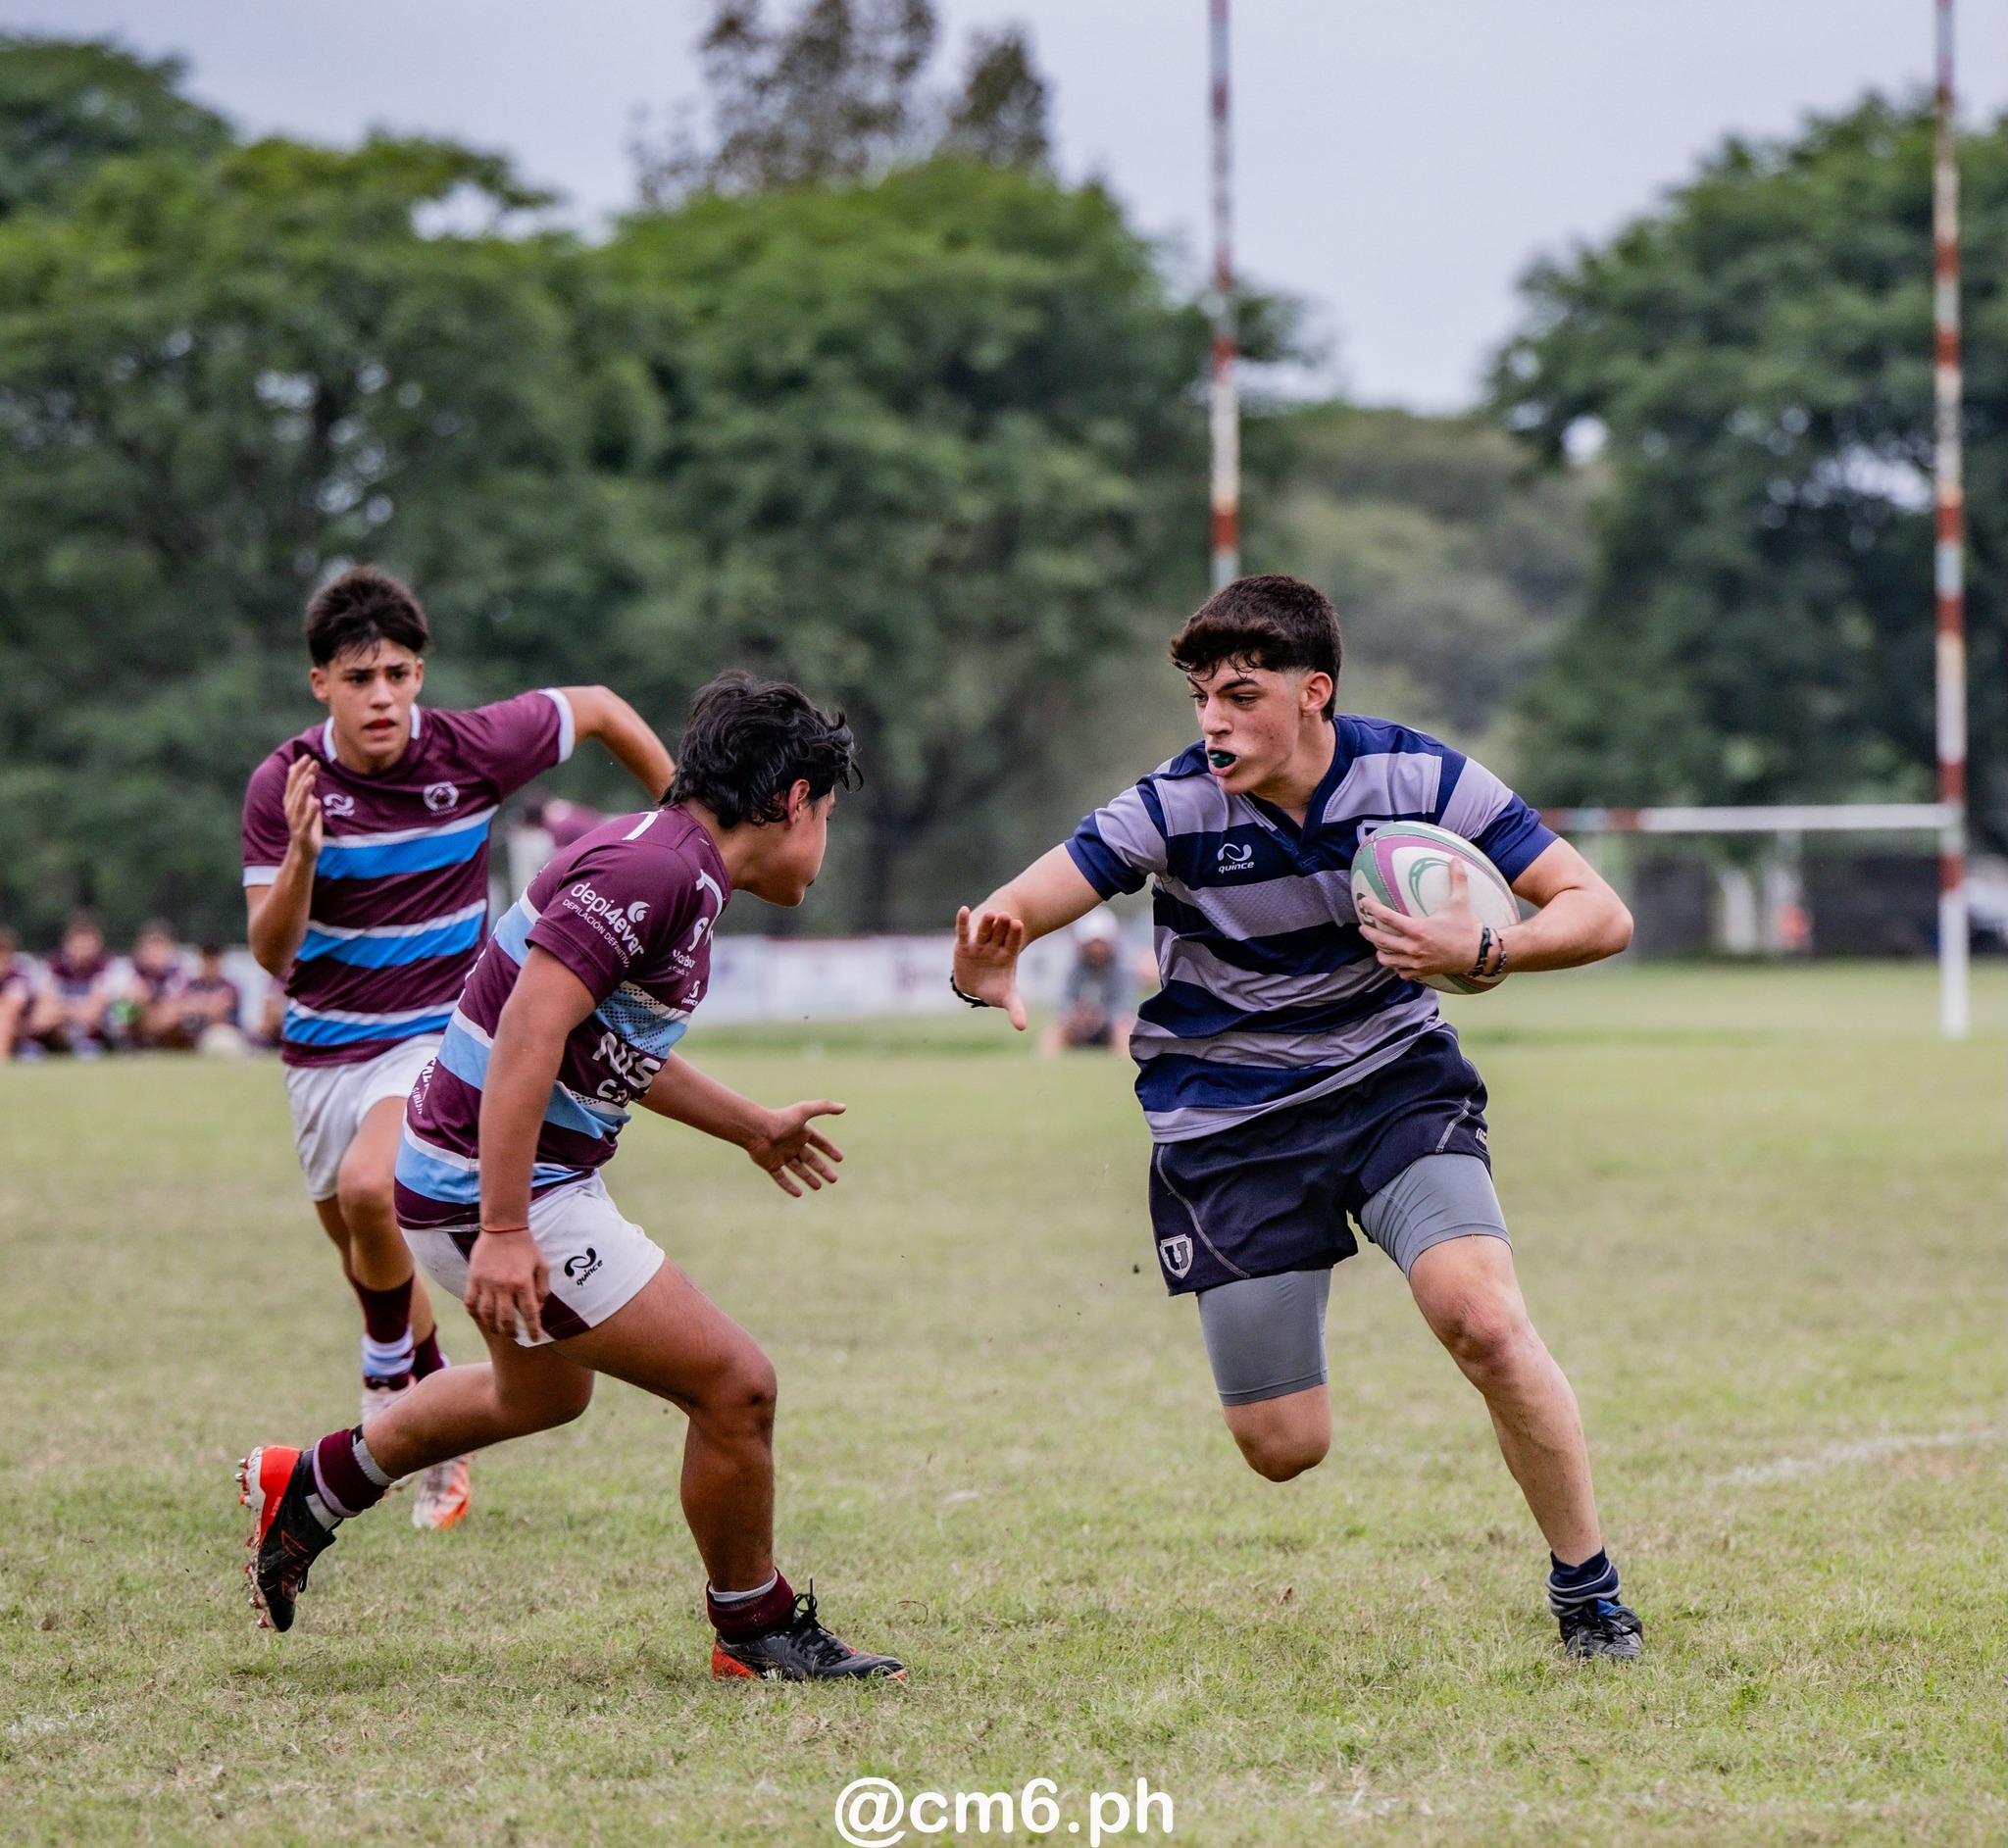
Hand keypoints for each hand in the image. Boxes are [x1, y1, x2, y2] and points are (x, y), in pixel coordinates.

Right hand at [282, 755, 323, 858]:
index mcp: (291, 802)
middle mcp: (291, 809)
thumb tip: (295, 768)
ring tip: (311, 778)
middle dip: (304, 775)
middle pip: (297, 789)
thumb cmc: (305, 824)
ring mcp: (296, 821)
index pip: (293, 782)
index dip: (299, 769)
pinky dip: (311, 811)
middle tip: (313, 762)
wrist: (303, 850)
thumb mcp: (302, 803)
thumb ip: (299, 787)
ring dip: (305, 790)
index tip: (307, 756)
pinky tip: (316, 802)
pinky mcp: (304, 832)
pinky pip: (308, 820)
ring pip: (300, 803)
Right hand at [465, 1227, 549, 1342]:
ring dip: (492, 1326)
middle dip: (511, 1332)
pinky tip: (480, 1317)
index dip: (532, 1329)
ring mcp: (487, 1283)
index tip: (534, 1338)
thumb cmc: (526, 1247)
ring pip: (487, 1314)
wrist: (503, 1227)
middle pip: (506, 1319)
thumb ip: (543, 1288)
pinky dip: (474, 1313)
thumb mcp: (542, 1265)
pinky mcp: (473, 1278)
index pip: (529, 1313)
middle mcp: (504, 1286)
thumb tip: (539, 1308)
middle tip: (514, 1335)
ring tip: (497, 1330)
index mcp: (524, 1282)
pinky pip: (470, 1302)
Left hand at [744, 1100, 844, 1196]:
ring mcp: (781, 1155)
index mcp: (801, 1132)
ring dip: (808, 1178)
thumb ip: (824, 1107)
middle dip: (822, 1169)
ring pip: (798, 1169)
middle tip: (834, 1179)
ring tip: (819, 1187)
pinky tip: (798, 1194)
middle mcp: (792, 1144)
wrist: (756, 1130)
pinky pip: (781, 1178)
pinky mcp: (770, 1165)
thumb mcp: (805, 1111)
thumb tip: (844, 1106)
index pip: (819, 1142)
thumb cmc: (780, 1119)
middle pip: (810, 1159)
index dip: (829, 1150)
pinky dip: (789, 1186)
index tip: (840, 1159)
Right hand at [954, 905, 1026, 1028]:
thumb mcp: (1006, 998)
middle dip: (1002, 926)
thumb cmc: (994, 989)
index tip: (1018, 925)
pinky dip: (963, 922)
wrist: (977, 986)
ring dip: (987, 922)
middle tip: (1006, 915)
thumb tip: (1022, 1028)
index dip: (1014, 935)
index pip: (1012, 943)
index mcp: (1007, 956)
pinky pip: (964, 932)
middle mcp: (994, 947)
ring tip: (991, 912)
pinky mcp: (964, 945)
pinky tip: (963, 910)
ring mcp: (979, 945)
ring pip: (984, 931)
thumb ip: (1015, 1009)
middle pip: (999, 934)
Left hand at [1355, 859, 1487, 980]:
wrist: (1480, 952)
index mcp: (1418, 929)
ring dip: (1381, 953)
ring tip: (1378, 947)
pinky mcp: (1423, 972)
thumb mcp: (1461, 901)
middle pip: (1382, 941)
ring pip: (1389, 961)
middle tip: (1362, 928)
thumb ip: (1457, 879)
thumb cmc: (1468, 926)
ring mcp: (1417, 962)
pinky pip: (1403, 973)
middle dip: (1369, 934)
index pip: (1388, 918)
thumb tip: (1456, 858)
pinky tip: (1397, 962)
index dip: (1373, 909)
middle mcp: (1414, 947)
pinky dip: (1397, 968)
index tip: (1363, 902)